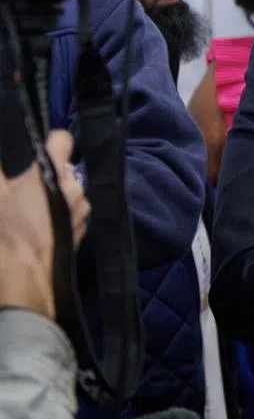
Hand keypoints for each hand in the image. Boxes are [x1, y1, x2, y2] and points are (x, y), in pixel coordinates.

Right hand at [0, 131, 89, 318]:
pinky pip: (69, 216)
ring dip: (52, 198)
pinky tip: (36, 229)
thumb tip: (6, 157)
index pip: (63, 140)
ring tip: (26, 211)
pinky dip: (56, 217)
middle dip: (45, 175)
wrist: (21, 279)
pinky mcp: (79, 235)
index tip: (36, 150)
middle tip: (20, 187)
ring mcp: (80, 213)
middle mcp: (75, 189)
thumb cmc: (4, 231)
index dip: (49, 142)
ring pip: (68, 194)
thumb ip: (2, 169)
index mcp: (54, 172)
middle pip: (63, 170)